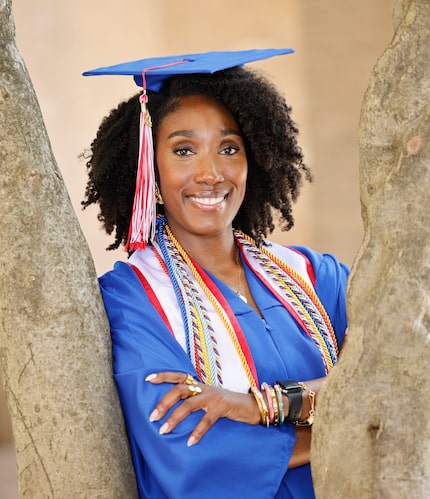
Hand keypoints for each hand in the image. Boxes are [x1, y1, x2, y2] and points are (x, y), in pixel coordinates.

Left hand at [145, 371, 259, 445]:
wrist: (249, 406)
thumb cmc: (224, 405)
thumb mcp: (206, 399)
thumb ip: (192, 400)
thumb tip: (170, 411)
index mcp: (198, 385)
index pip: (177, 376)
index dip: (163, 376)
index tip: (148, 379)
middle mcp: (203, 388)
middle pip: (179, 390)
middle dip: (164, 403)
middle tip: (152, 417)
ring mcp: (212, 396)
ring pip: (189, 405)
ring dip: (175, 418)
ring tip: (164, 430)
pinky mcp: (222, 407)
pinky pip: (206, 420)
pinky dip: (197, 432)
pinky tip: (190, 442)